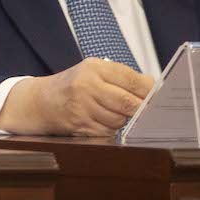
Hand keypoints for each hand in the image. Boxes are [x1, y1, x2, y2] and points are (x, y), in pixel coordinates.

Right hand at [0, 58, 153, 136]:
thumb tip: (154, 85)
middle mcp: (87, 85)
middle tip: (147, 111)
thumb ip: (123, 77)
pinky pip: (107, 131)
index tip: (160, 98)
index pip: (133, 81)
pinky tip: (101, 121)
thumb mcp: (94, 72)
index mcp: (94, 68)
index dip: (150, 92)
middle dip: (140, 109)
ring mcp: (82, 106)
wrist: (39, 102)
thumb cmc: (72, 85)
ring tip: (114, 112)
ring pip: (120, 120)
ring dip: (123, 120)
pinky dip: (110, 129)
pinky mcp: (79, 124)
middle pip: (129, 103)